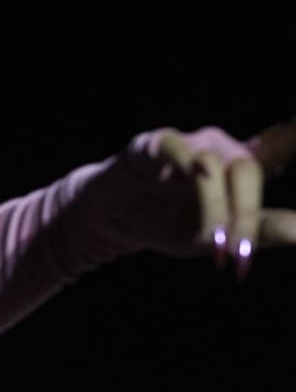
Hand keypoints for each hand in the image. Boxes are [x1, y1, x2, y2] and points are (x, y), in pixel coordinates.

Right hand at [102, 119, 295, 279]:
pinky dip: (190, 163)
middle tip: (239, 256)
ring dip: (217, 209)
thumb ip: (258, 232)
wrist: (113, 221)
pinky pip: (177, 148)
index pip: (281, 147)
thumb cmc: (169, 223)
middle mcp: (222, 148)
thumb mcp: (216, 237)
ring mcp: (190, 143)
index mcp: (242, 167)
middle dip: (245, 217)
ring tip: (213, 247)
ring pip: (215, 166)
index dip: (294, 135)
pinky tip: (200, 175)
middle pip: (247, 171)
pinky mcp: (156, 143)